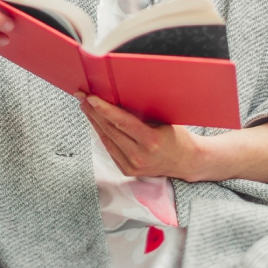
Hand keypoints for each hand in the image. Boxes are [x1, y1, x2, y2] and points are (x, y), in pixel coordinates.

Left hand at [76, 92, 206, 179]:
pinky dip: (102, 134)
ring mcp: (132, 166)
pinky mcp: (127, 170)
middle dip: (94, 112)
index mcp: (151, 141)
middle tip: (82, 97)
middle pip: (110, 131)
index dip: (105, 110)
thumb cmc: (176, 136)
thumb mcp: (163, 121)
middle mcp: (139, 156)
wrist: (185, 162)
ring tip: (85, 107)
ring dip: (94, 122)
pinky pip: (110, 149)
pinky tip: (96, 122)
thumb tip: (118, 97)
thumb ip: (141, 114)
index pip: (122, 123)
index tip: (91, 98)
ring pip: (107, 140)